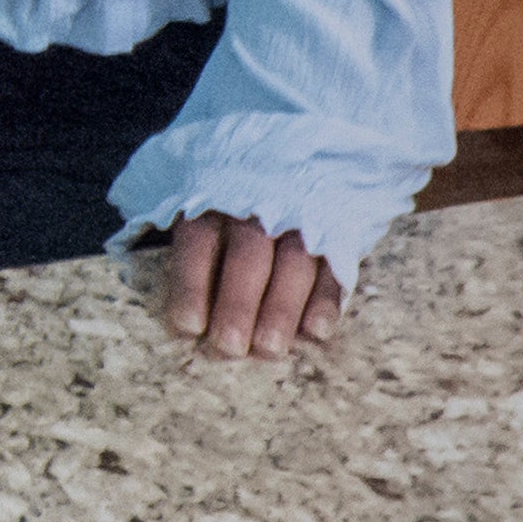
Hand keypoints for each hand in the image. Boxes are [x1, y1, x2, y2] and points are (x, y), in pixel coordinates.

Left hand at [165, 215, 344, 360]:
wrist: (290, 173)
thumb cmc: (229, 217)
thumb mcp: (199, 215)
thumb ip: (193, 258)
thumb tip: (184, 320)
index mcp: (213, 200)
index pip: (199, 241)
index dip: (192, 285)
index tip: (189, 326)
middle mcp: (259, 206)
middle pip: (248, 254)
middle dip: (238, 303)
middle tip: (230, 346)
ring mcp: (303, 219)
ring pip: (294, 262)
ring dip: (281, 308)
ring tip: (269, 348)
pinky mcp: (338, 235)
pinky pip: (335, 267)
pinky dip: (326, 300)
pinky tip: (315, 332)